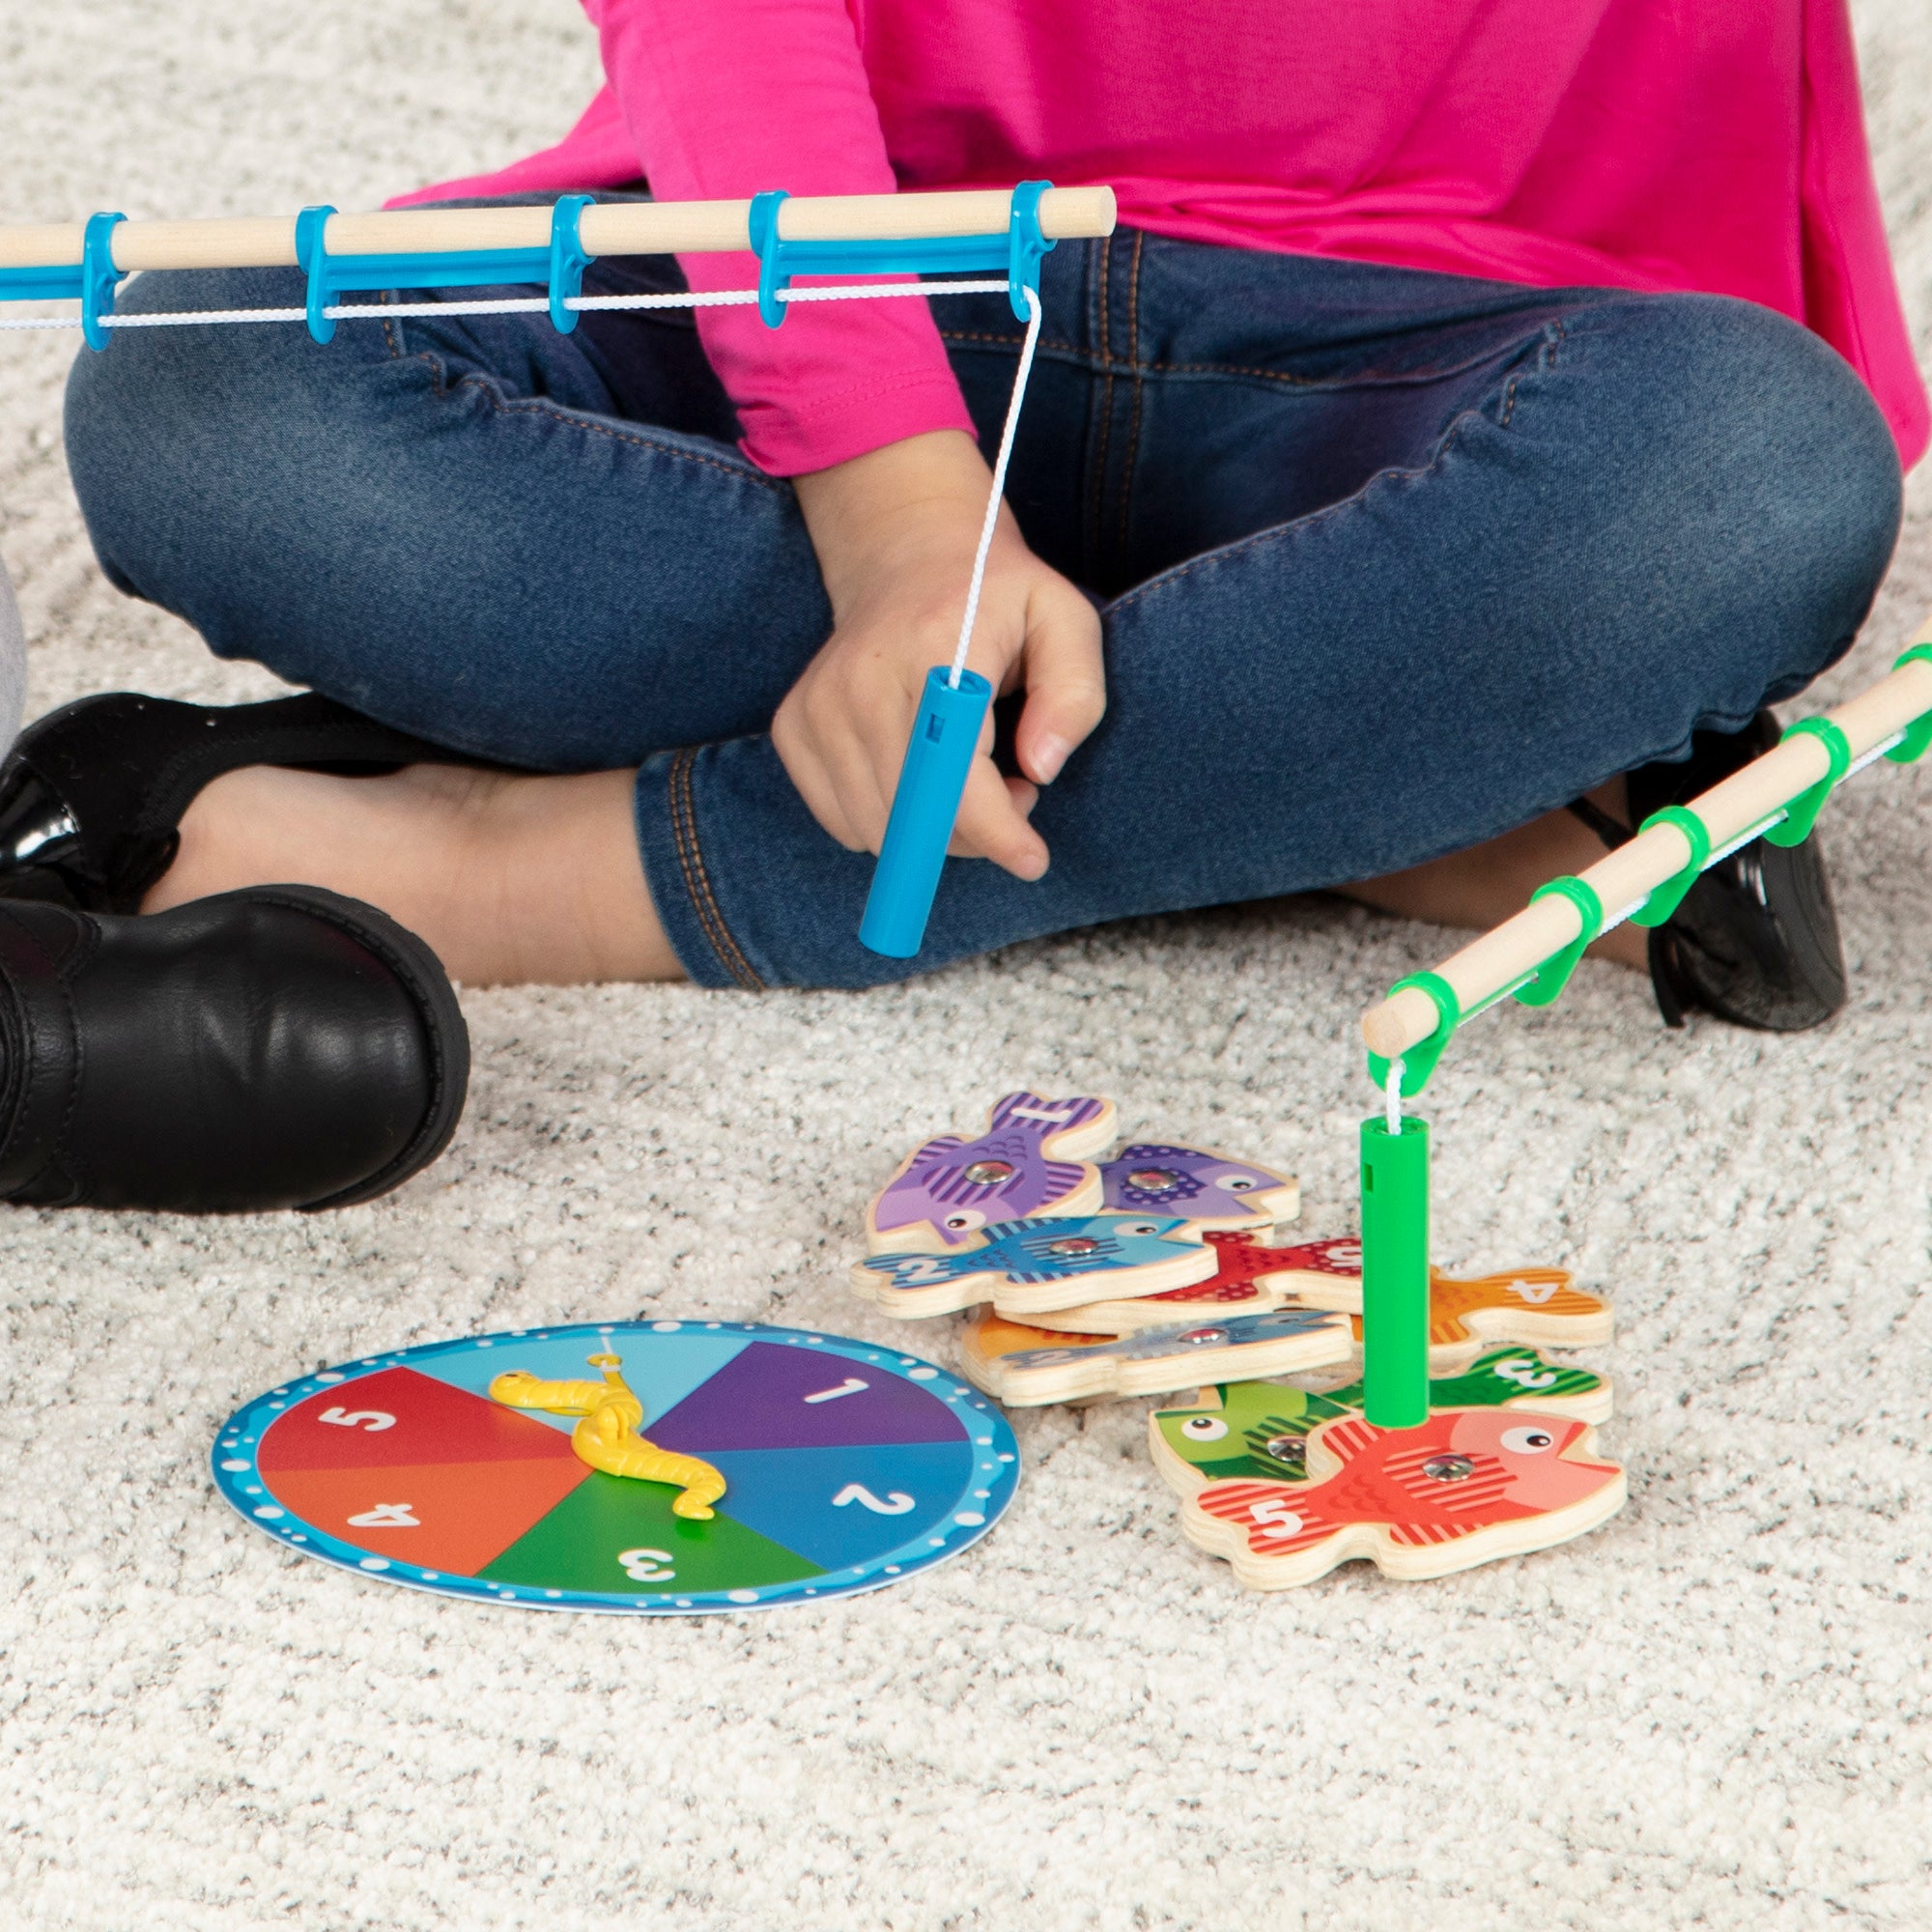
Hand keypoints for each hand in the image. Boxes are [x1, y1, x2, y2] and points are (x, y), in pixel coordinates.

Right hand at [775, 430, 1103, 880]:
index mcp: (935, 647)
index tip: (1031, 859)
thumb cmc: (996, 597)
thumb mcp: (1065, 621)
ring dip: (935, 832)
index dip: (995, 831)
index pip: (954, 772)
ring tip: (969, 777)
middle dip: (977, 832)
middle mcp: (863, 679)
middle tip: (1012, 790)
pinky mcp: (794, 728)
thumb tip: (1040, 769)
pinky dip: (889, 823)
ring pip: (878, 831)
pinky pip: (843, 822)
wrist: (905, 554)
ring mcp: (819, 706)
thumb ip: (1073, 695)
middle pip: (916, 816)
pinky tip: (919, 777)